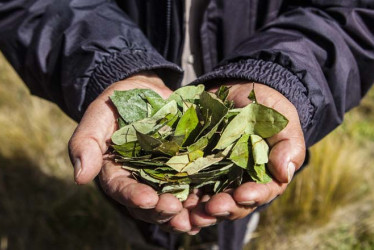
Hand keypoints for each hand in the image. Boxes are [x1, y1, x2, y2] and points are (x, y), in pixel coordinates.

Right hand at [68, 73, 194, 231]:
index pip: (121, 189)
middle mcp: (140, 179)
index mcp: (116, 172)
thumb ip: (86, 142)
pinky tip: (211, 204)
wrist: (146, 92)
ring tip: (196, 217)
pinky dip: (201, 199)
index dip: (133, 196)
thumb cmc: (118, 103)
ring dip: (183, 213)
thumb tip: (80, 178)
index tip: (147, 199)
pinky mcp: (184, 168)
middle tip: (174, 209)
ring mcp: (163, 176)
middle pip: (148, 204)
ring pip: (171, 202)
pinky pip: (193, 187)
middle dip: (161, 210)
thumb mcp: (98, 115)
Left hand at [187, 82, 305, 225]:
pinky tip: (174, 202)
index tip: (241, 195)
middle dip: (223, 208)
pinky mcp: (196, 167)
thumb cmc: (266, 109)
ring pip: (209, 201)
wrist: (238, 93)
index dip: (252, 197)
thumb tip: (285, 173)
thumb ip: (287, 145)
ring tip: (191, 213)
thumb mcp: (281, 121)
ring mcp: (216, 176)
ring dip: (201, 211)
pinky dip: (182, 197)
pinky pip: (188, 185)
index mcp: (263, 176)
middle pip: (232, 204)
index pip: (261, 192)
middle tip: (212, 208)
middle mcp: (239, 182)